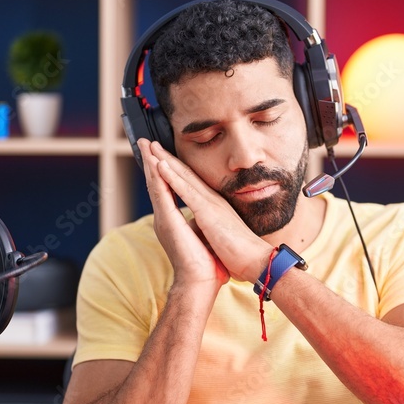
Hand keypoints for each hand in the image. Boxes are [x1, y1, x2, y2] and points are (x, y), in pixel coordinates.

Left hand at [145, 141, 273, 282]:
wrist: (254, 260)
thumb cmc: (240, 252)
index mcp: (213, 205)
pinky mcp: (208, 212)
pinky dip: (172, 177)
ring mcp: (210, 204)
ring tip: (150, 146)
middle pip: (185, 173)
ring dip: (165, 160)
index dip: (175, 168)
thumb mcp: (220, 233)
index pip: (190, 182)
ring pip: (183, 176)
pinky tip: (160, 165)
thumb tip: (202, 227)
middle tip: (149, 143)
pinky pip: (186, 190)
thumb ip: (209, 225)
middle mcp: (211, 199)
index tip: (159, 157)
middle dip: (166, 156)